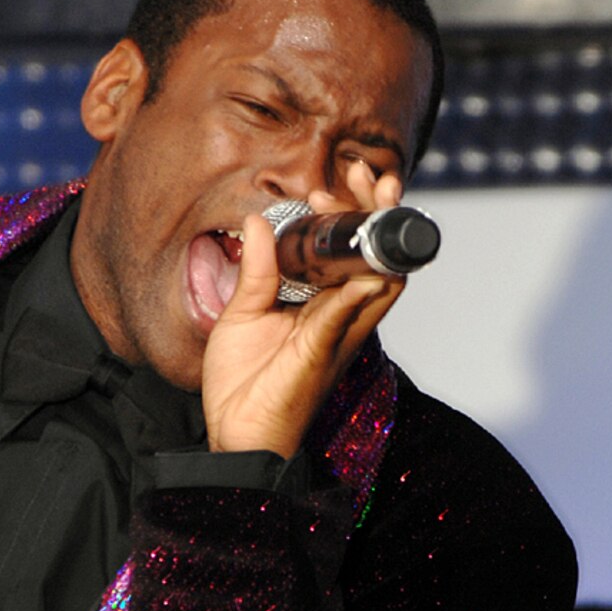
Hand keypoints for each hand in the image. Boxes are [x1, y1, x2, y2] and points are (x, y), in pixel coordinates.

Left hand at [201, 165, 407, 458]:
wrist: (235, 435)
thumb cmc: (244, 383)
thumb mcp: (242, 313)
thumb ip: (256, 269)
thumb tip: (257, 220)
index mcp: (320, 306)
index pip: (347, 252)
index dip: (351, 214)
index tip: (338, 179)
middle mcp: (338, 318)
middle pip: (373, 258)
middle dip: (377, 213)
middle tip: (371, 175)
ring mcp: (336, 336)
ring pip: (375, 281)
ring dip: (376, 238)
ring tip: (376, 197)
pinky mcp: (321, 355)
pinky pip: (344, 317)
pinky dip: (354, 290)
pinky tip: (358, 263)